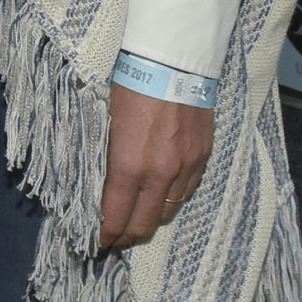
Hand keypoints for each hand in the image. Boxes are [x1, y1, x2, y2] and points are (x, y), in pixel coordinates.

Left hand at [98, 84, 214, 251]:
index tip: (98, 241)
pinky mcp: (202, 157)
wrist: (172, 60)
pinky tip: (162, 193)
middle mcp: (159, 174)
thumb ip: (107, 159)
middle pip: (144, 224)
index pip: (115, 218)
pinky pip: (187, 190)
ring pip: (168, 210)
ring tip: (138, 217)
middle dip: (127, 235)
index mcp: (128, 166)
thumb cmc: (130, 84)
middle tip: (116, 237)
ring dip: (151, 217)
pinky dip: (172, 197)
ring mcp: (185, 168)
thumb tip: (101, 186)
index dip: (106, 235)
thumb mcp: (106, 121)